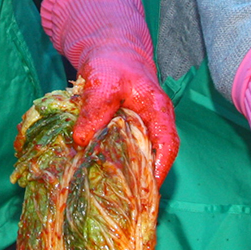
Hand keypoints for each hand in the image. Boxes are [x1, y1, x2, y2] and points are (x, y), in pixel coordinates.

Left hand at [74, 59, 179, 184]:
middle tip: (127, 198)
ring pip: (139, 154)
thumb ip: (95, 109)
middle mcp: (154, 122)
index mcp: (157, 110)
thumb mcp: (102, 83)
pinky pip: (124, 149)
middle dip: (143, 177)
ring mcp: (141, 127)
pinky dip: (115, 161)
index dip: (161, 167)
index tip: (147, 187)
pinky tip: (100, 173)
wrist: (109, 52)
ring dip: (127, 171)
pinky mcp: (126, 130)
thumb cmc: (112, 63)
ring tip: (113, 192)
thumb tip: (82, 139)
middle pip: (155, 155)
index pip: (167, 144)